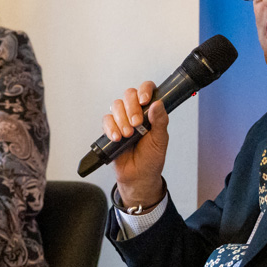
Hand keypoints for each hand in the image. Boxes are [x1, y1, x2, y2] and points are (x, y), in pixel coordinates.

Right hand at [105, 79, 170, 210]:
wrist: (138, 176)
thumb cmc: (151, 158)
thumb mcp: (161, 140)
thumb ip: (160, 121)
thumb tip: (157, 104)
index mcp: (150, 111)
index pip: (146, 90)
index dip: (144, 91)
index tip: (144, 101)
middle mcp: (135, 112)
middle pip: (128, 94)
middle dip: (132, 108)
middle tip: (137, 124)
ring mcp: (122, 119)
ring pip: (116, 106)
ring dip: (122, 120)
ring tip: (128, 135)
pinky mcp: (110, 129)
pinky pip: (106, 120)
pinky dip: (111, 128)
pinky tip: (117, 138)